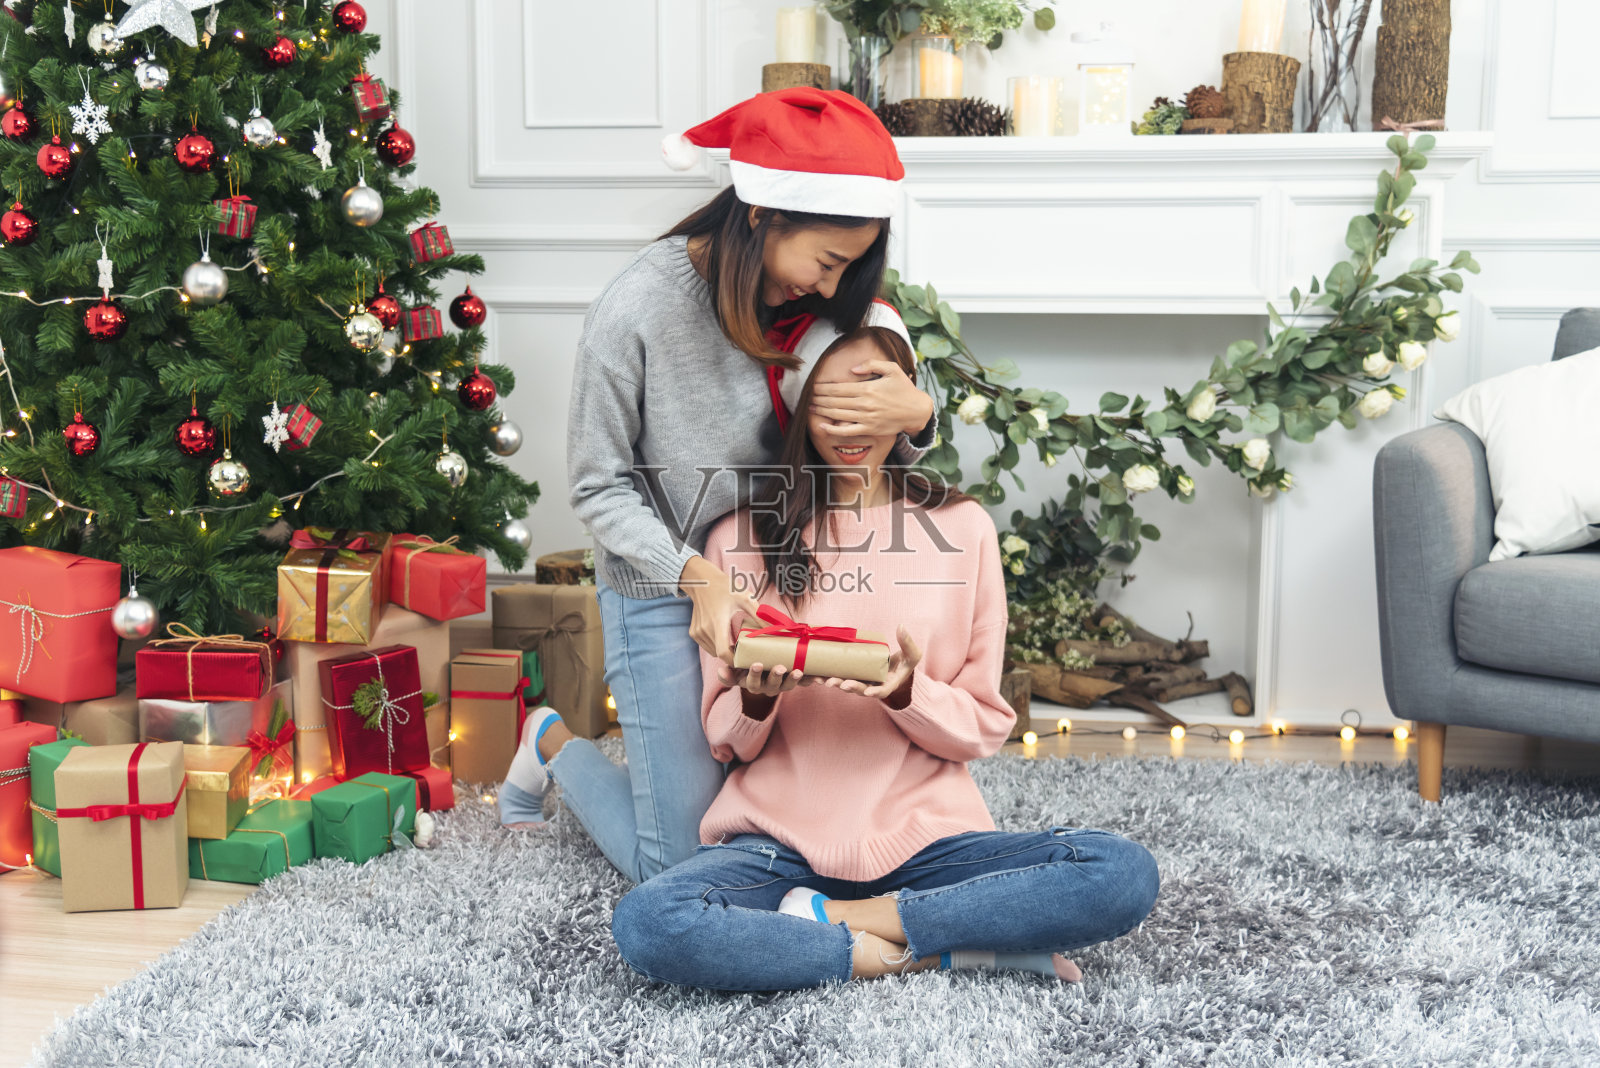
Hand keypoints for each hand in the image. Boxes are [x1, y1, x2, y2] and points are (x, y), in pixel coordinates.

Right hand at [681, 556, 761, 663]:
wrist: (703, 580)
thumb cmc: (725, 587)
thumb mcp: (745, 598)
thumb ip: (759, 615)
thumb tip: (777, 628)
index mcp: (717, 622)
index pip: (723, 652)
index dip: (735, 660)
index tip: (745, 659)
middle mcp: (705, 629)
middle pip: (719, 654)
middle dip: (732, 656)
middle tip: (745, 651)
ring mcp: (697, 632)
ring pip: (712, 652)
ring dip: (724, 652)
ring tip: (736, 645)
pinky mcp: (693, 633)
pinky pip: (707, 646)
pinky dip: (716, 646)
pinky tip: (725, 638)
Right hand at [715, 661, 811, 696]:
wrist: (764, 666)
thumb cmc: (747, 664)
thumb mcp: (736, 669)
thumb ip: (728, 672)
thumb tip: (721, 671)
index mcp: (753, 683)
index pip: (751, 682)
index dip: (754, 675)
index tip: (756, 664)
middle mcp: (768, 687)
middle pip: (772, 685)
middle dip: (776, 677)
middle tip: (780, 667)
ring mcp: (782, 685)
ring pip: (788, 686)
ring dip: (794, 680)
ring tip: (799, 671)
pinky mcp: (795, 681)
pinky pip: (804, 682)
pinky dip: (812, 680)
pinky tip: (818, 677)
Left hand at [810, 360, 933, 438]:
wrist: (916, 410)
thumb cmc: (904, 388)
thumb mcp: (892, 368)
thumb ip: (871, 365)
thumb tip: (853, 369)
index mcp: (868, 388)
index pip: (839, 388)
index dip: (824, 387)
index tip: (814, 386)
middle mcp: (865, 403)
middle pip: (836, 401)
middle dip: (819, 398)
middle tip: (808, 396)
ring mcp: (867, 418)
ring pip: (839, 415)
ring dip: (823, 411)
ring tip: (810, 408)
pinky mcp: (870, 429)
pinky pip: (848, 431)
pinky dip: (834, 430)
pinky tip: (822, 426)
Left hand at [815, 625, 921, 704]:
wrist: (894, 667)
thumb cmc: (905, 662)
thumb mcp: (911, 654)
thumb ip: (908, 643)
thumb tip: (901, 626)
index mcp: (887, 685)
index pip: (881, 691)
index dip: (874, 692)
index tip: (868, 692)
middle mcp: (872, 687)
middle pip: (859, 689)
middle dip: (848, 687)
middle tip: (838, 684)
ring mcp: (860, 682)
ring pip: (846, 685)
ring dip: (834, 683)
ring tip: (822, 680)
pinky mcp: (851, 675)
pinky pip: (839, 677)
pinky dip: (827, 676)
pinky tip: (815, 674)